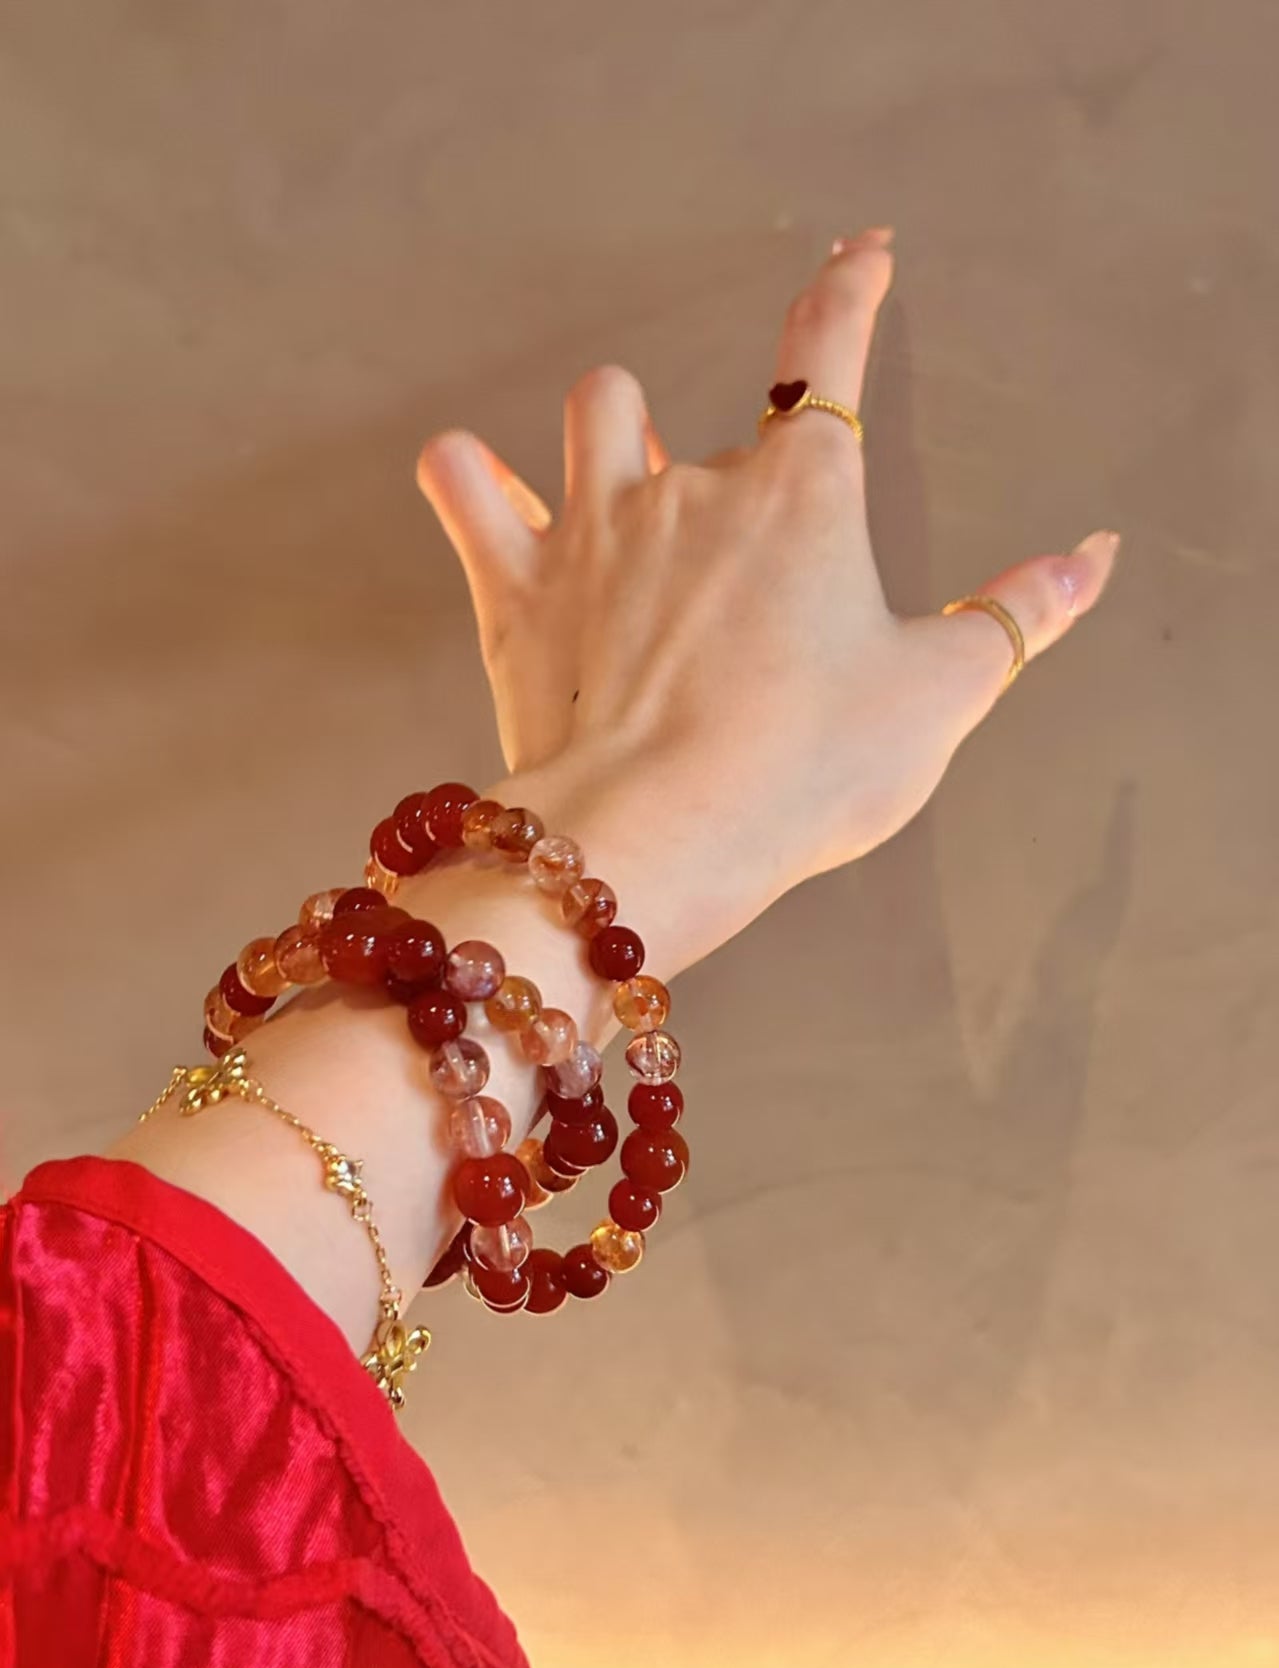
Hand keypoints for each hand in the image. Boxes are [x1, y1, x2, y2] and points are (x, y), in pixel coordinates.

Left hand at [415, 230, 1118, 970]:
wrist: (661, 837)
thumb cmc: (805, 770)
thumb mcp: (939, 696)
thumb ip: (1018, 614)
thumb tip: (1091, 557)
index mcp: (802, 497)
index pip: (831, 350)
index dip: (852, 289)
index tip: (864, 252)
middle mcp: (694, 489)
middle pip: (708, 423)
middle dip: (725, 478)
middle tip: (739, 573)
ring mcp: (595, 527)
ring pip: (595, 411)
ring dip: (612, 435)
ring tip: (624, 494)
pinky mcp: (516, 585)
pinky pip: (464, 485)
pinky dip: (468, 479)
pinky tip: (475, 481)